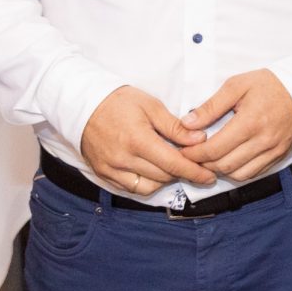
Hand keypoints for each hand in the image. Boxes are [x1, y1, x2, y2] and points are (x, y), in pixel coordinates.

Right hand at [79, 86, 215, 194]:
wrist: (82, 105)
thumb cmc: (119, 102)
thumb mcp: (151, 106)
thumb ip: (175, 126)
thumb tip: (199, 140)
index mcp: (138, 140)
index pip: (173, 164)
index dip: (194, 172)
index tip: (209, 176)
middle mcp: (123, 159)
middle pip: (163, 176)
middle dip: (182, 173)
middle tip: (194, 165)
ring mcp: (111, 169)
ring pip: (148, 187)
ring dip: (165, 179)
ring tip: (172, 165)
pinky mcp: (103, 174)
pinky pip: (131, 188)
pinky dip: (147, 183)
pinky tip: (154, 170)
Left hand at [181, 69, 291, 180]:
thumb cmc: (269, 85)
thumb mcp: (237, 85)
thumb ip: (211, 106)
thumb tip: (187, 123)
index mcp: (250, 122)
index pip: (214, 149)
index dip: (194, 154)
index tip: (183, 150)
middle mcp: (263, 140)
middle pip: (224, 165)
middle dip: (203, 164)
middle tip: (192, 156)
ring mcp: (273, 150)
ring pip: (238, 174)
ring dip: (219, 170)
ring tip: (209, 159)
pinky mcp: (279, 155)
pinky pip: (254, 173)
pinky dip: (237, 172)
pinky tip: (229, 160)